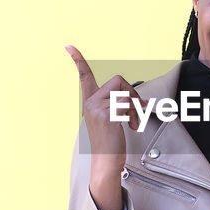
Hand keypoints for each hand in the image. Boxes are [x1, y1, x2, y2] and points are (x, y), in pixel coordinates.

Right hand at [65, 44, 143, 209]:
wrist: (106, 163)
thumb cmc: (111, 142)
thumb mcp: (113, 118)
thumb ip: (121, 104)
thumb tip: (141, 99)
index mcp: (90, 101)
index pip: (83, 76)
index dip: (78, 60)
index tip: (68, 46)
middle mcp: (90, 102)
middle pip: (118, 80)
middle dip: (132, 92)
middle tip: (137, 109)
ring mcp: (96, 109)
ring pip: (125, 93)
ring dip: (135, 107)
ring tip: (132, 122)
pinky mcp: (106, 116)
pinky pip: (127, 105)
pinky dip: (135, 114)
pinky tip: (131, 126)